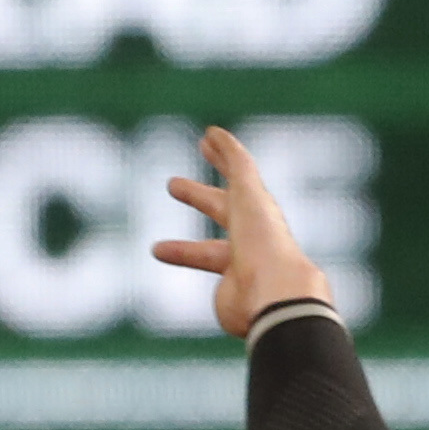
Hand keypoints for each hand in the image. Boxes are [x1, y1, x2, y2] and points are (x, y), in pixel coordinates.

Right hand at [151, 125, 332, 337]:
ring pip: (208, 252)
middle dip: (197, 196)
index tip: (205, 140)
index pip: (239, 176)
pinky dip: (194, 277)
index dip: (222, 156)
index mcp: (259, 210)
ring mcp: (242, 267)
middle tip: (171, 184)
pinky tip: (185, 286)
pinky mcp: (231, 294)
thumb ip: (235, 162)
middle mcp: (252, 236)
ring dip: (182, 248)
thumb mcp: (246, 194)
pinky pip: (210, 281)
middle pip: (222, 210)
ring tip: (155, 249)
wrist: (273, 296)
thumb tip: (214, 133)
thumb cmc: (261, 241)